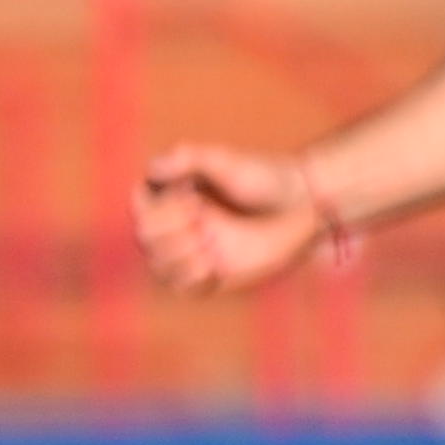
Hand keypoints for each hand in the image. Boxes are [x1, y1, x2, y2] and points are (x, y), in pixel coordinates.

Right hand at [129, 141, 342, 294]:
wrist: (304, 208)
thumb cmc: (266, 178)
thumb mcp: (226, 161)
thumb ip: (188, 158)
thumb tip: (152, 169)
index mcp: (176, 193)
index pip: (140, 206)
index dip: (156, 209)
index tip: (191, 201)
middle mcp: (181, 222)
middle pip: (145, 238)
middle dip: (168, 234)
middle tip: (202, 224)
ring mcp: (195, 249)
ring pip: (158, 265)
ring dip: (177, 259)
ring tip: (209, 248)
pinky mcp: (212, 273)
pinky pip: (181, 286)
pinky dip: (189, 279)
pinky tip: (212, 268)